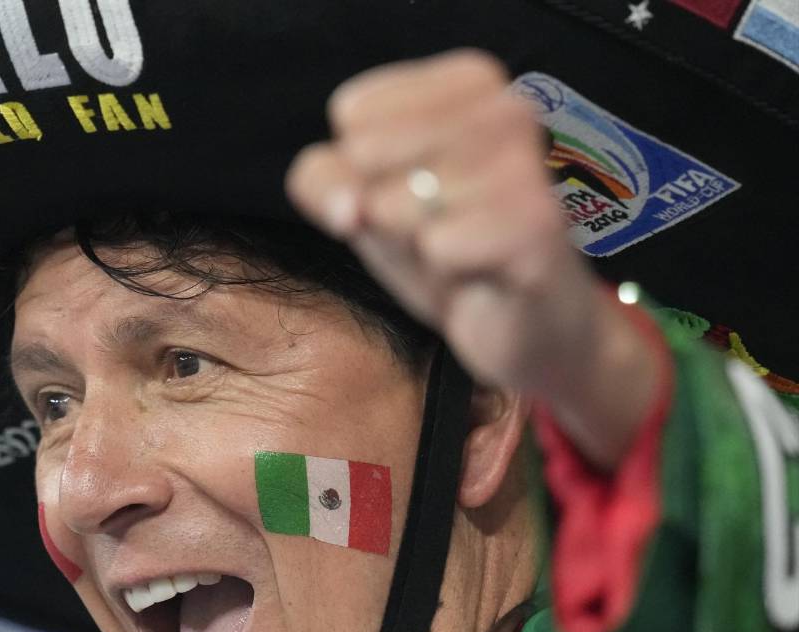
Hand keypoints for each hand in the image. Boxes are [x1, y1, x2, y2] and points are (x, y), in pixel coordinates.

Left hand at [286, 50, 660, 467]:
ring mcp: (526, 163)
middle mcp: (506, 106)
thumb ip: (322, 181)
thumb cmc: (446, 246)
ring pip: (396, 201)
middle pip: (366, 153)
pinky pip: (439, 244)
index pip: (352, 112)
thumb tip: (350, 206)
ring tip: (460, 247)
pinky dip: (446, 268)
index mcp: (468, 81)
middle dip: (381, 207)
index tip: (410, 188)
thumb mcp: (366, 202)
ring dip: (415, 242)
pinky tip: (482, 269)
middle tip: (433, 226)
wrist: (524, 323)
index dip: (359, 169)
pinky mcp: (537, 225)